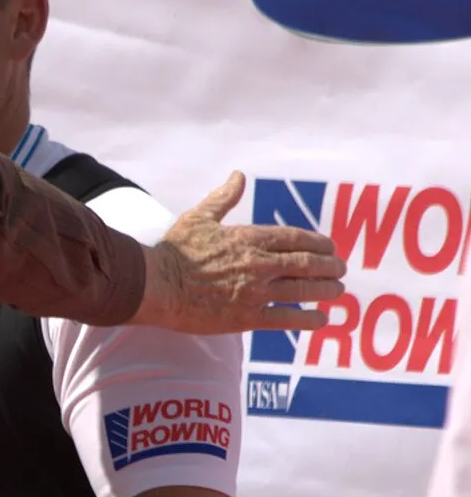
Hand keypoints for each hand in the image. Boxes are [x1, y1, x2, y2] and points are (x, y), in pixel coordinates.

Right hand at [136, 173, 344, 333]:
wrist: (155, 285)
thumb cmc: (174, 251)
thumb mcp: (199, 217)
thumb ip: (223, 198)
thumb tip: (238, 176)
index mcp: (249, 238)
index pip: (296, 238)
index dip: (319, 243)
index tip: (331, 248)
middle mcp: (259, 264)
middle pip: (308, 264)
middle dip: (330, 267)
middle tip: (341, 270)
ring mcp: (255, 292)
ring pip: (304, 290)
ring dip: (326, 291)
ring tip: (337, 292)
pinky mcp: (247, 317)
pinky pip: (287, 318)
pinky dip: (308, 319)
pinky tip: (322, 319)